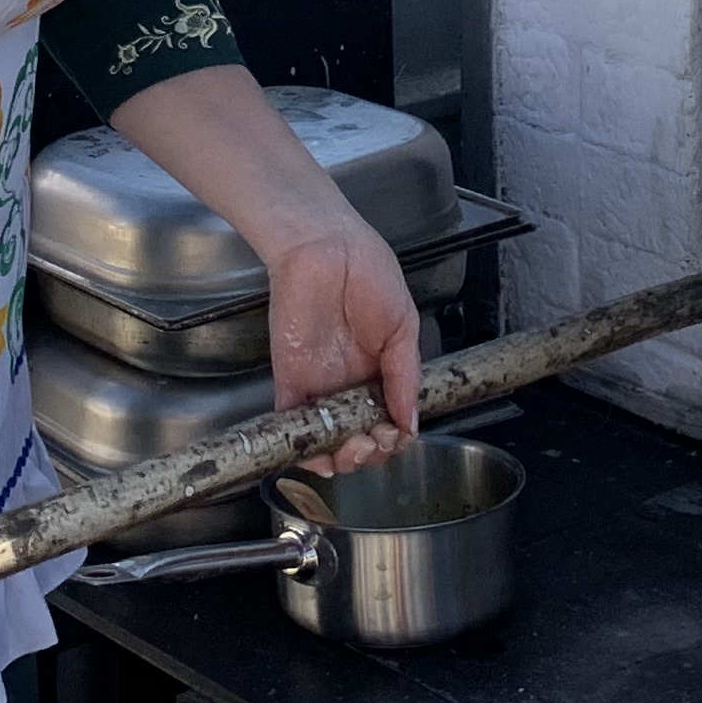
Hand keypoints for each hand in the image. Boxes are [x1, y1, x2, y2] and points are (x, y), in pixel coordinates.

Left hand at [264, 217, 421, 476]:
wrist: (324, 244)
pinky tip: (321, 455)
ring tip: (355, 447)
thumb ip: (406, 375)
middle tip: (377, 440)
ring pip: (328, 439)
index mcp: (380, 369)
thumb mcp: (404, 323)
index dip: (394, 437)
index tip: (398, 435)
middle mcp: (350, 383)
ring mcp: (319, 384)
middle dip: (372, 452)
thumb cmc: (367, 271)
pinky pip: (292, 424)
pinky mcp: (290, 380)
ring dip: (342, 457)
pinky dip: (304, 447)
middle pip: (360, 437)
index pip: (389, 420)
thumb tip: (411, 422)